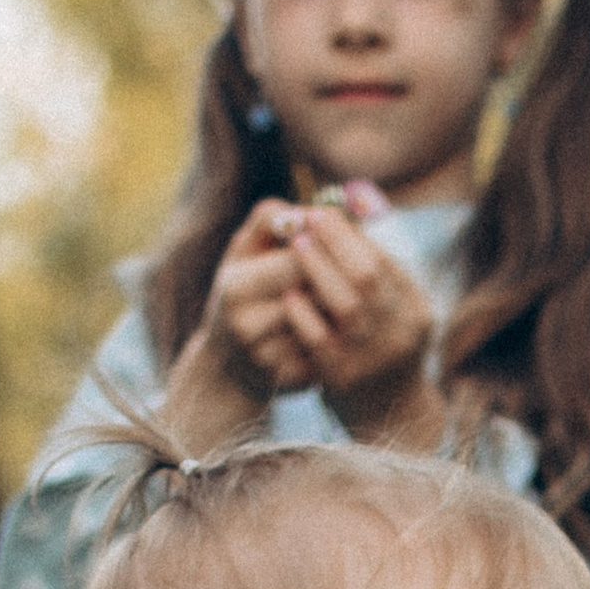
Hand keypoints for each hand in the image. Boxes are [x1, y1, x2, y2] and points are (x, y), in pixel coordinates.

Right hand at [168, 200, 442, 447]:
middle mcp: (249, 327)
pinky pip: (335, 352)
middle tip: (360, 271)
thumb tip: (308, 207)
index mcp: (237, 287)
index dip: (330, 248)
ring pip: (333, 325)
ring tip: (358, 298)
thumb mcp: (244, 250)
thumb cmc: (243, 291)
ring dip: (352, 309)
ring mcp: (271, 360)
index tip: (343, 242)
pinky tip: (351, 330)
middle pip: (321, 295)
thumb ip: (270, 219)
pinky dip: (346, 338)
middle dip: (345, 280)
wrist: (228, 366)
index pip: (301, 260)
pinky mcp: (292, 381)